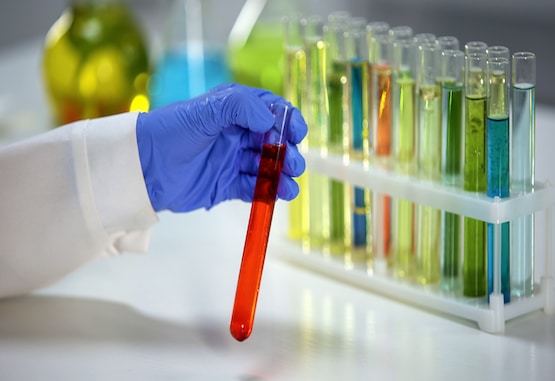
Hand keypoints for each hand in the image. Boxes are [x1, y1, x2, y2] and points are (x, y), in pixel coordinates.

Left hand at [136, 83, 307, 212]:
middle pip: (273, 142)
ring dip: (281, 174)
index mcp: (233, 111)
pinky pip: (253, 188)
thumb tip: (269, 121)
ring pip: (266, 167)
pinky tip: (278, 194)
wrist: (143, 167)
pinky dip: (267, 192)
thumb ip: (239, 107)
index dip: (287, 120)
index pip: (269, 112)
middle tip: (294, 163)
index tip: (298, 132)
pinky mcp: (226, 185)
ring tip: (290, 184)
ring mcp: (232, 161)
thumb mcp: (204, 112)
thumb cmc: (170, 132)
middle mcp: (236, 135)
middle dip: (287, 152)